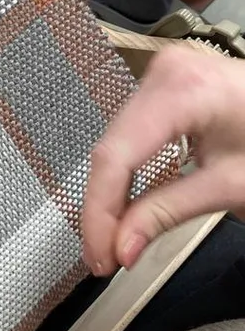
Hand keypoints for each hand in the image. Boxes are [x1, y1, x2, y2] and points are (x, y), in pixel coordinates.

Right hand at [84, 44, 244, 275]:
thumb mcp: (231, 184)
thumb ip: (168, 213)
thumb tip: (121, 246)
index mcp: (185, 91)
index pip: (117, 157)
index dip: (100, 212)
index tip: (100, 254)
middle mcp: (166, 75)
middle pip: (110, 152)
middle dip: (103, 210)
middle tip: (104, 255)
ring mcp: (162, 78)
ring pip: (113, 146)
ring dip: (110, 196)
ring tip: (114, 237)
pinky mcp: (162, 90)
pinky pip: (127, 137)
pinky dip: (126, 176)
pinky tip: (126, 207)